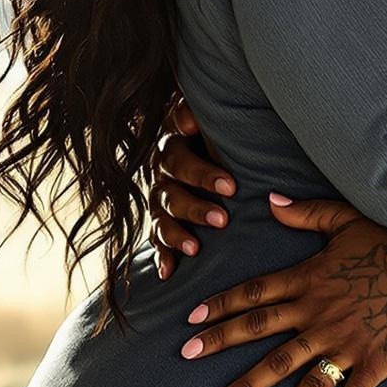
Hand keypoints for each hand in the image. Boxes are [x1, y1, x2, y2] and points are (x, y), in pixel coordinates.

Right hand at [148, 93, 235, 280]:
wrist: (200, 144)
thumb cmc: (214, 133)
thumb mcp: (210, 120)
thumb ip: (196, 114)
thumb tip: (190, 114)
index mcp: (172, 145)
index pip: (180, 157)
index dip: (202, 172)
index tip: (230, 186)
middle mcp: (160, 171)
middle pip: (171, 189)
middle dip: (196, 205)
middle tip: (223, 219)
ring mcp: (157, 197)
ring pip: (162, 216)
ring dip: (178, 233)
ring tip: (196, 247)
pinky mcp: (158, 220)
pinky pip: (155, 239)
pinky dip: (163, 255)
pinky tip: (169, 272)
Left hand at [178, 197, 386, 386]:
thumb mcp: (344, 221)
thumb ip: (305, 214)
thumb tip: (270, 200)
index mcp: (308, 281)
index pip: (253, 296)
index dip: (220, 309)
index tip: (188, 324)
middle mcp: (318, 314)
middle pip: (265, 340)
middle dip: (234, 368)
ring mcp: (346, 340)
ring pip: (303, 378)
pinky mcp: (375, 360)